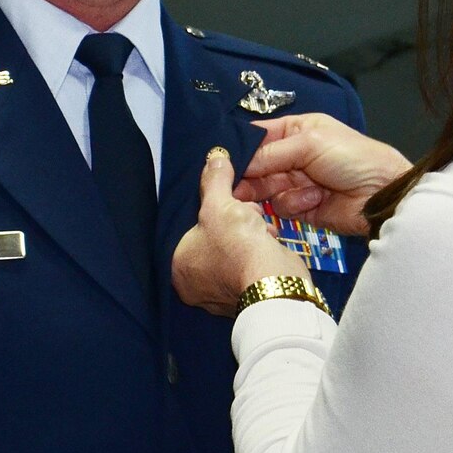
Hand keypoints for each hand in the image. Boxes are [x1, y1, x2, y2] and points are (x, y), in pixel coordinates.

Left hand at [172, 148, 308, 315]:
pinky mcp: (248, 294)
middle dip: (229, 222)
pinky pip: (250, 263)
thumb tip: (214, 158)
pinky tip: (267, 239)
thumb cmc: (236, 244)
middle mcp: (195, 287)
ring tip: (257, 224)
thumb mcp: (220, 204)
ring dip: (247, 232)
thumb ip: (214, 181)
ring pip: (232, 250)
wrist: (274, 278)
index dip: (206, 213)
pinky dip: (259, 249)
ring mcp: (222, 294)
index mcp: (177, 269)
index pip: (185, 233)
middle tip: (241, 211)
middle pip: (211, 240)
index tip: (221, 202)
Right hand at [235, 113, 410, 236]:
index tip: (222, 159)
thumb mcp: (310, 144)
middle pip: (257, 166)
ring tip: (297, 190)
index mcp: (297, 130)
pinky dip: (295, 204)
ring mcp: (297, 182)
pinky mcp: (302, 208)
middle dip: (251, 176)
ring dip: (276, 191)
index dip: (242, 148)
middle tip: (238, 187)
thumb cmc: (351, 158)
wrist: (382, 195)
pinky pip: (282, 207)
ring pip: (265, 189)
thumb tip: (237, 163)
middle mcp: (294, 155)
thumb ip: (271, 153)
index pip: (260, 137)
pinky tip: (315, 200)